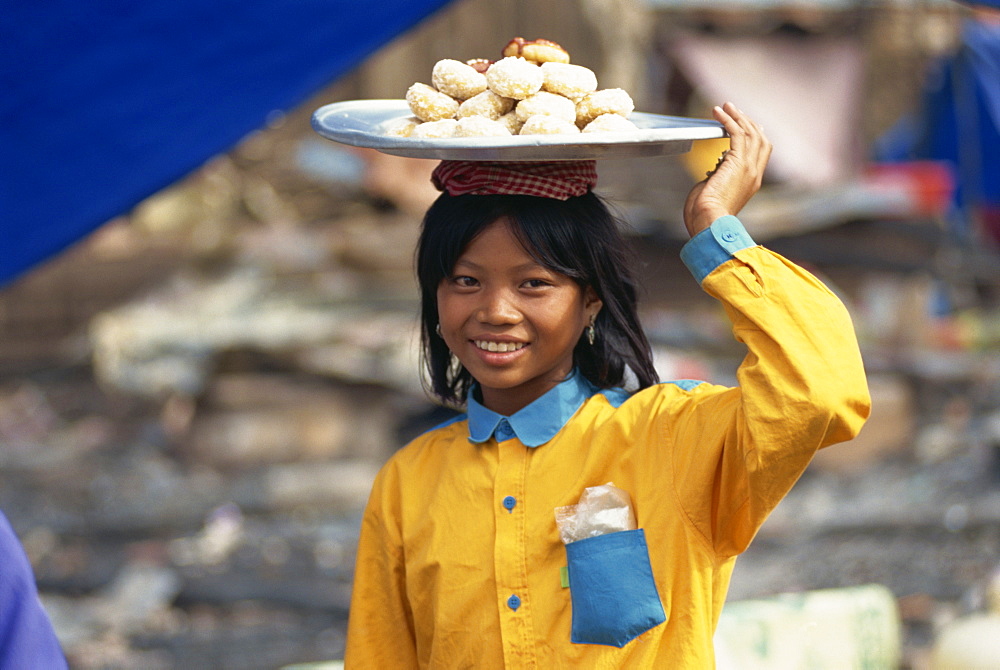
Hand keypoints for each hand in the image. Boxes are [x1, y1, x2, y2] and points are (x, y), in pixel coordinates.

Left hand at [683, 103, 771, 236]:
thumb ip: (717, 180)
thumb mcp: (716, 194)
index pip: (762, 152)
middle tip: (734, 110)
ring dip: (737, 117)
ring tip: (725, 106)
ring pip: (750, 133)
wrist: (709, 223)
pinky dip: (728, 121)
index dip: (755, 135)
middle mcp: (754, 173)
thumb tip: (712, 173)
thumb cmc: (705, 216)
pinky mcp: (738, 163)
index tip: (744, 124)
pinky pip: (736, 134)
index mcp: (752, 182)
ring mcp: (749, 168)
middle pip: (760, 139)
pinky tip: (718, 113)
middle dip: (748, 121)